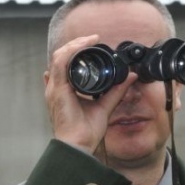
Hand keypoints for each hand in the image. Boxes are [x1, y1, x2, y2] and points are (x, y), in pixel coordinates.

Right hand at [45, 35, 133, 153]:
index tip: (92, 44)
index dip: (76, 51)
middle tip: (91, 39)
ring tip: (89, 39)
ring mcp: (54, 88)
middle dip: (75, 44)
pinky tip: (82, 45)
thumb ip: (116, 91)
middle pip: (60, 57)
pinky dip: (71, 52)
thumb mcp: (105, 106)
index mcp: (63, 91)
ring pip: (59, 56)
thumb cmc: (85, 132)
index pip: (65, 64)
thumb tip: (129, 76)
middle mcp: (56, 88)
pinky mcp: (57, 90)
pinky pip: (60, 64)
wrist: (78, 145)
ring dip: (74, 45)